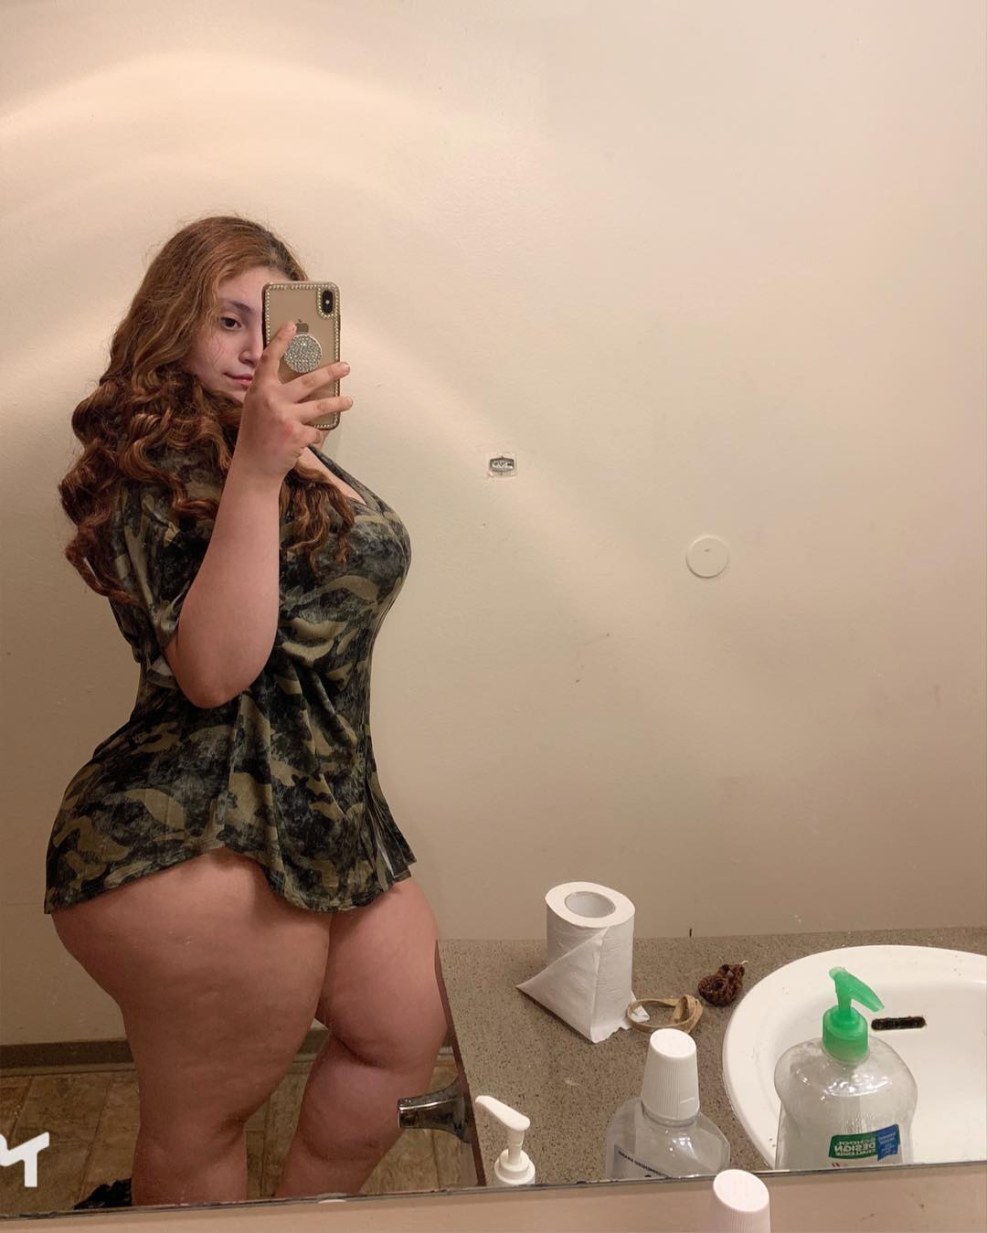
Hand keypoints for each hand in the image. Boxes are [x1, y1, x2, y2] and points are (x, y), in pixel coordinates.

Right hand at [232, 321, 352, 482]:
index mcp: (259, 390)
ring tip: (349, 401)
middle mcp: (271, 400)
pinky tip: (310, 439)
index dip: (281, 340)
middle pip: (308, 380)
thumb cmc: (255, 437)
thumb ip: (270, 394)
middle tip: (345, 367)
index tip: (292, 326)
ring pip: (321, 405)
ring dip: (338, 403)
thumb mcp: (256, 409)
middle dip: (330, 373)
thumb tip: (298, 382)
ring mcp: (285, 417)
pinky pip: (316, 430)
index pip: (270, 358)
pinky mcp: (298, 434)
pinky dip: (316, 434)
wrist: (254, 467)